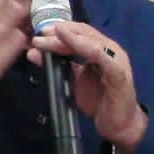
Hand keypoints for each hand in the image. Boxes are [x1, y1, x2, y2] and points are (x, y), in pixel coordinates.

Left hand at [28, 22, 147, 153]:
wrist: (119, 123)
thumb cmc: (99, 99)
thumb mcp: (72, 79)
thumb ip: (57, 65)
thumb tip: (34, 53)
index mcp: (99, 49)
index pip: (78, 32)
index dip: (58, 29)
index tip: (38, 31)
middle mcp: (108, 49)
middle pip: (82, 33)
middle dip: (59, 32)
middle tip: (38, 34)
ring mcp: (115, 59)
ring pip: (90, 41)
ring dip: (67, 38)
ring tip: (48, 38)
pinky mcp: (118, 73)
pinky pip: (102, 57)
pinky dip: (86, 47)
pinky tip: (74, 43)